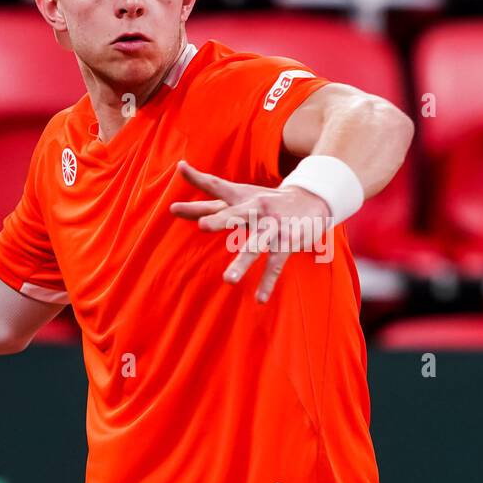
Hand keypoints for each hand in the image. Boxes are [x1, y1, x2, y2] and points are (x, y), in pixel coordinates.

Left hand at [170, 160, 332, 302]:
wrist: (311, 200)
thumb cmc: (264, 202)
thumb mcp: (237, 201)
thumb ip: (205, 207)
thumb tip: (170, 209)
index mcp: (241, 199)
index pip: (216, 188)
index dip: (198, 182)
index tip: (178, 184)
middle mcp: (256, 210)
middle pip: (237, 214)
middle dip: (221, 219)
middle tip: (203, 226)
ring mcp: (273, 227)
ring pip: (256, 245)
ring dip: (243, 262)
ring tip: (228, 280)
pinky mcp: (287, 243)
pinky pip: (275, 265)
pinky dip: (267, 282)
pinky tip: (259, 299)